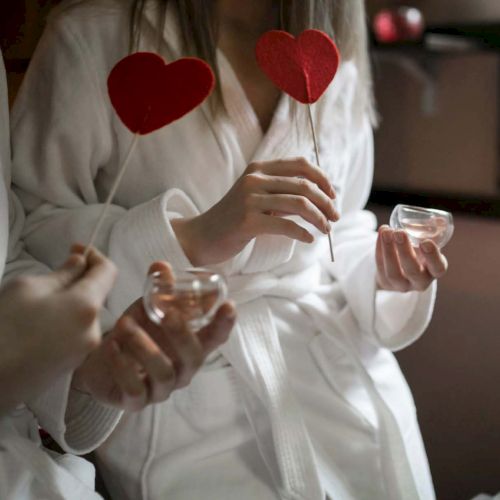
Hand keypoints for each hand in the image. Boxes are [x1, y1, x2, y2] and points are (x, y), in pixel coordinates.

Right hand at [0, 245, 116, 414]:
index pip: (108, 272)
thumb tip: (81, 263)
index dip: (94, 256)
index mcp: (87, 307)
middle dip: (79, 281)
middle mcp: (94, 331)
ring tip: (37, 304)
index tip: (76, 249)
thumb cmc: (2, 329)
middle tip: (51, 275)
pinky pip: (75, 334)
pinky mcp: (71, 366)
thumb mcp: (27, 288)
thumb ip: (62, 273)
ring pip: (84, 315)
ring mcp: (84, 352)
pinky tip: (37, 325)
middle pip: (97, 295)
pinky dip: (64, 322)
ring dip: (70, 303)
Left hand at [71, 262, 235, 410]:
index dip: (224, 324)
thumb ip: (159, 290)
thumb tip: (161, 266)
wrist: (102, 363)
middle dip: (182, 334)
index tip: (229, 305)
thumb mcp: (148, 309)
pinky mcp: (135, 402)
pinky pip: (135, 389)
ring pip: (164, 373)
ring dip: (145, 346)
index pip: (216, 337)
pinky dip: (122, 366)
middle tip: (167, 314)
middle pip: (194, 358)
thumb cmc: (137, 333)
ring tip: (124, 325)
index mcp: (191, 345)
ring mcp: (161, 388)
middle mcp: (182, 369)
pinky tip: (111, 346)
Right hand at [172, 157, 338, 265]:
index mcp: (259, 168)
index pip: (300, 164)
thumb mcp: (258, 198)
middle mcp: (254, 179)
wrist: (202, 236)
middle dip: (326, 202)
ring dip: (319, 218)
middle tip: (335, 218)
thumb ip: (282, 193)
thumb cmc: (234, 219)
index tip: (333, 195)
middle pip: (304, 185)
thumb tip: (319, 198)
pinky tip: (309, 239)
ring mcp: (249, 199)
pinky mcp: (247, 221)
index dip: (322, 178)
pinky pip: (285, 225)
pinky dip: (302, 233)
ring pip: (298, 204)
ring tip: (327, 230)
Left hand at [376, 225, 447, 291]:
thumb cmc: (419, 254)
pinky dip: (379, 248)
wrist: (401, 269)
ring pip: (393, 272)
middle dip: (405, 251)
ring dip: (388, 250)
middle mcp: (419, 281)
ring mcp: (401, 284)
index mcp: (434, 271)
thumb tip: (438, 220)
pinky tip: (382, 233)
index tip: (425, 242)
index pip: (438, 268)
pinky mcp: (385, 281)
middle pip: (412, 271)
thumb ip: (433, 233)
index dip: (432, 257)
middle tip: (400, 233)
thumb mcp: (428, 245)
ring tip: (387, 231)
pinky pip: (380, 266)